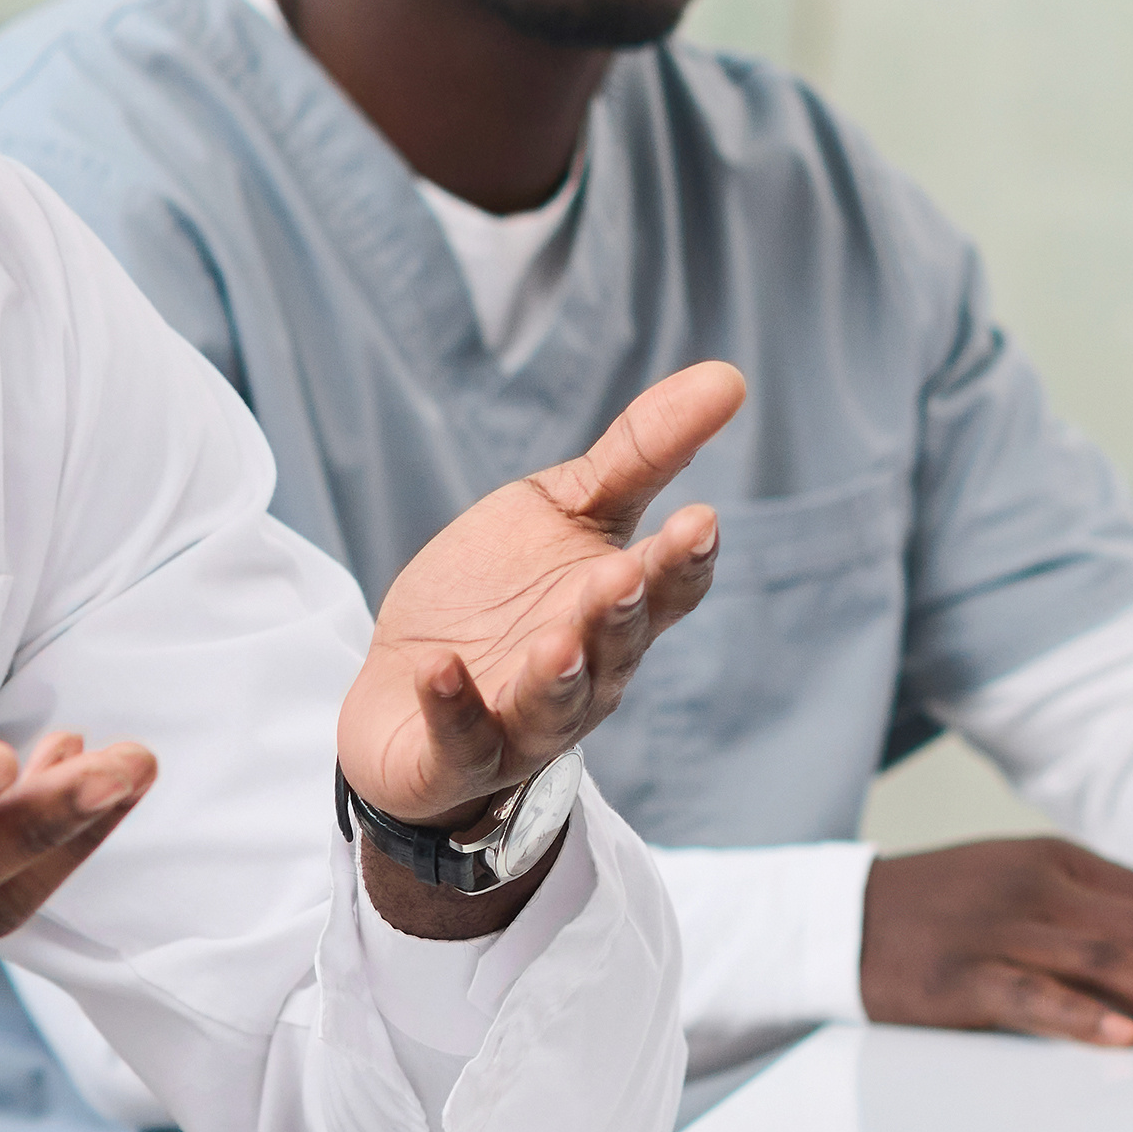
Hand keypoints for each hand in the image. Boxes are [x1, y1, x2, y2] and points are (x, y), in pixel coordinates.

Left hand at [335, 362, 744, 934]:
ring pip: (552, 705)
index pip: (668, 590)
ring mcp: (521, 722)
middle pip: (616, 646)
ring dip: (556, 675)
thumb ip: (640, 454)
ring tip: (557, 640)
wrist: (403, 694)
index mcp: (617, 611)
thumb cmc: (499, 600)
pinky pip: (458, 738)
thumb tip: (728, 376)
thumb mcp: (562, 510)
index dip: (683, 562)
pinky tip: (440, 669)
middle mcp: (585, 674)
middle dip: (622, 612)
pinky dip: (450, 708)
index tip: (699, 521)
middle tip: (626, 572)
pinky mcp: (452, 755)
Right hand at [860, 839, 1132, 1045]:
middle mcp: (1039, 886)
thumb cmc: (942, 914)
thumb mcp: (1023, 890)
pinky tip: (1125, 1038)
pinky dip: (1084, 1016)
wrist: (841, 918)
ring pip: (1107, 959)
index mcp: (1061, 861)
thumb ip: (1093, 915)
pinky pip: (1033, 995)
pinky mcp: (961, 976)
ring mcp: (1000, 928)